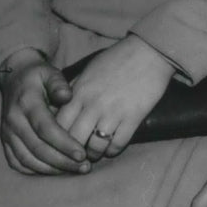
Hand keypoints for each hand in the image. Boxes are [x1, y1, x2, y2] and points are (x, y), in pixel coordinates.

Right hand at [0, 47, 89, 175]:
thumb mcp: (49, 72)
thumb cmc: (38, 75)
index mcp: (26, 103)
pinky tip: (56, 170)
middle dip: (62, 161)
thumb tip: (67, 96)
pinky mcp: (6, 142)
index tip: (82, 154)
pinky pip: (19, 163)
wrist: (14, 78)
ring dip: (52, 169)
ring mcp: (7, 134)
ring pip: (28, 160)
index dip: (64, 144)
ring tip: (75, 170)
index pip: (45, 129)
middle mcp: (14, 121)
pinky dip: (37, 170)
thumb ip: (58, 83)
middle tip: (85, 167)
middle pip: (38, 149)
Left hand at [54, 35, 174, 162]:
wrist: (149, 51)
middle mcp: (93, 104)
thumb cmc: (118, 58)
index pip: (58, 124)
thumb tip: (60, 105)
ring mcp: (114, 112)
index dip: (57, 139)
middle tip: (76, 155)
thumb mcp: (90, 69)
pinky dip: (113, 150)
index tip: (60, 144)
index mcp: (80, 92)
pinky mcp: (133, 117)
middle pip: (74, 140)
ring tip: (95, 153)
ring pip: (95, 147)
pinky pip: (118, 144)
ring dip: (94, 154)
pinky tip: (112, 147)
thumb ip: (74, 88)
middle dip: (73, 151)